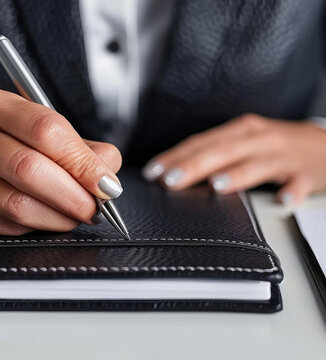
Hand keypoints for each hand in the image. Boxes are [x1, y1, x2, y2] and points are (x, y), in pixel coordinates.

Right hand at [0, 88, 121, 233]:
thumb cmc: (8, 144)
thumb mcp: (41, 132)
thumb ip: (80, 149)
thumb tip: (108, 174)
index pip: (47, 129)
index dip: (83, 162)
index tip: (106, 184)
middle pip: (30, 168)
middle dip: (73, 195)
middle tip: (94, 208)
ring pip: (17, 203)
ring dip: (58, 216)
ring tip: (75, 216)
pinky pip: (6, 223)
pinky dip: (37, 226)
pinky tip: (47, 219)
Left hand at [141, 113, 325, 204]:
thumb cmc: (277, 146)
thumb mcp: (244, 142)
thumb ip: (215, 155)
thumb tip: (177, 172)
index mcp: (240, 131)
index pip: (201, 142)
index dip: (175, 156)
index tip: (153, 172)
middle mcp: (258, 138)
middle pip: (222, 150)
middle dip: (194, 165)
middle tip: (171, 181)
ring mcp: (283, 155)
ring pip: (257, 163)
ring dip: (236, 174)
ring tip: (216, 186)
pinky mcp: (307, 172)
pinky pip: (299, 183)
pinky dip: (292, 191)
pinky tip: (284, 200)